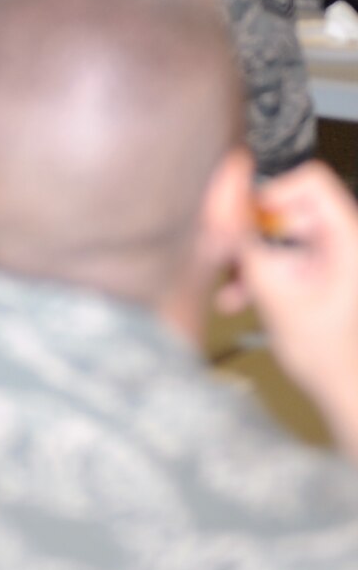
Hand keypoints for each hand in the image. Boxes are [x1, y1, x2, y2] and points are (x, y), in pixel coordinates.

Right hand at [235, 161, 357, 454]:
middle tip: (223, 257)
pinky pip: (276, 253)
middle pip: (285, 207)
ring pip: (274, 233)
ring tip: (230, 289)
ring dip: (246, 258)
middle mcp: (339, 239)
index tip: (244, 219)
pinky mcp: (313, 268)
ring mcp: (326, 254)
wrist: (338, 389)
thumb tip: (223, 198)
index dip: (273, 191)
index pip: (311, 180)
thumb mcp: (272, 289)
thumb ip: (245, 240)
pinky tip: (238, 298)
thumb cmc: (320, 349)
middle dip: (249, 233)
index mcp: (346, 238)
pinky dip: (255, 272)